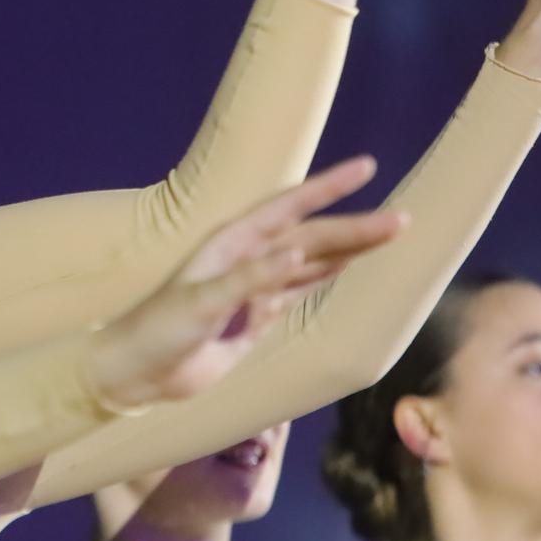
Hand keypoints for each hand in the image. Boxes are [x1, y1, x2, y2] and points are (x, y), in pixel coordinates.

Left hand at [86, 157, 406, 408]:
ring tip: (389, 235)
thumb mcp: (201, 303)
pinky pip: (299, 290)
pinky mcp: (257, 316)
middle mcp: (246, 259)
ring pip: (312, 261)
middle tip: (402, 220)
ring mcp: (254, 287)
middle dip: (355, 228)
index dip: (327, 187)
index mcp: (231, 244)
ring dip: (348, 249)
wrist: (139, 372)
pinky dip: (325, 276)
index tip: (367, 168)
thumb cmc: (158, 330)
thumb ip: (248, 279)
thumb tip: (297, 253)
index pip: (288, 207)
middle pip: (311, 237)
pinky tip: (349, 264)